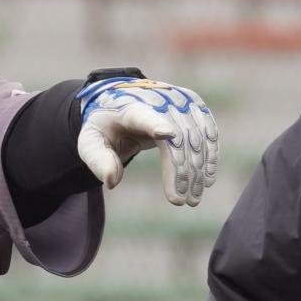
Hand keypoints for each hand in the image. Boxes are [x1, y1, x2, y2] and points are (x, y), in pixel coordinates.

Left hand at [74, 77, 219, 206]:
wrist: (120, 99)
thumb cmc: (105, 126)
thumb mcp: (90, 143)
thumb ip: (98, 161)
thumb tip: (112, 181)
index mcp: (129, 106)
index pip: (143, 115)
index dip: (155, 123)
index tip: (165, 134)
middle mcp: (158, 98)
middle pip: (176, 135)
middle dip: (181, 170)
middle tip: (179, 201)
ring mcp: (179, 99)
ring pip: (196, 136)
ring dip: (198, 170)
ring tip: (193, 198)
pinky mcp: (193, 104)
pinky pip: (207, 130)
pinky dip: (210, 155)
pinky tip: (207, 179)